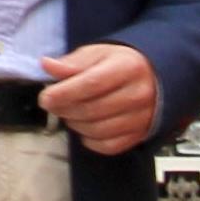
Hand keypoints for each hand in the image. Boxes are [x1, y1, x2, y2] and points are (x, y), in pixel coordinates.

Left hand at [40, 39, 157, 154]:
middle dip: (65, 109)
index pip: (91, 84)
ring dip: (75, 124)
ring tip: (70, 112)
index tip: (46, 97)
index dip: (64, 93)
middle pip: (92, 109)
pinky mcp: (139, 135)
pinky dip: (90, 140)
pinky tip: (86, 127)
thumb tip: (47, 65)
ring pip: (97, 130)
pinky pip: (108, 146)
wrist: (154, 78)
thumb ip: (72, 62)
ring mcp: (141, 117)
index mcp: (128, 67)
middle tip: (54, 104)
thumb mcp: (98, 54)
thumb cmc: (121, 65)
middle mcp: (138, 93)